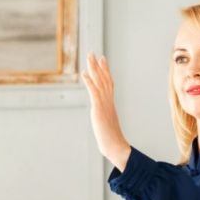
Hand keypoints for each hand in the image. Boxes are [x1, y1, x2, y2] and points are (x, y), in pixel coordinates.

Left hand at [81, 51, 130, 169]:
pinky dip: (89, 82)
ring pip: (100, 82)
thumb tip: (104, 120)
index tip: (102, 59)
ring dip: (94, 68)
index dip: (105, 70)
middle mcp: (108, 101)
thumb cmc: (112, 140)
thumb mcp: (107, 125)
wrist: (116, 146)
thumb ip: (106, 119)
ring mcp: (104, 104)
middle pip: (104, 79)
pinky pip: (94, 92)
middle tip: (94, 53)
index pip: (108, 83)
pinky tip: (84, 73)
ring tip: (90, 57)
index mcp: (110, 104)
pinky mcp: (99, 109)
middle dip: (99, 65)